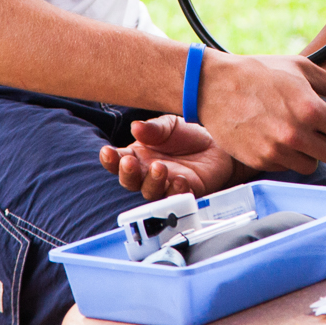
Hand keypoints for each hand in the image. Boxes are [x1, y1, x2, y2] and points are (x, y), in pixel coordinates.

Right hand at [99, 115, 238, 199]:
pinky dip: (176, 191)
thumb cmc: (188, 135)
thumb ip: (153, 129)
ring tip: (159, 167)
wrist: (218, 143)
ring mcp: (165, 185)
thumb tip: (135, 127)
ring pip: (150, 192)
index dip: (110, 159)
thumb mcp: (169, 125)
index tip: (107, 152)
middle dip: (127, 173)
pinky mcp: (184, 193)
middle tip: (130, 163)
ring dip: (152, 181)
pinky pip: (176, 198)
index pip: (118, 160)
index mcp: (138, 155)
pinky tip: (179, 181)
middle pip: (130, 181)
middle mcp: (147, 173)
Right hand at [195, 50, 325, 174]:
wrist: (214, 86)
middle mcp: (296, 135)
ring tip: (295, 131)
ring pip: (311, 164)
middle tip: (318, 128)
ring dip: (309, 151)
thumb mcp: (300, 68)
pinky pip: (287, 166)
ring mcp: (277, 151)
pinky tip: (275, 135)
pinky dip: (286, 155)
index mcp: (310, 110)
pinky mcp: (261, 161)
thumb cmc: (259, 73)